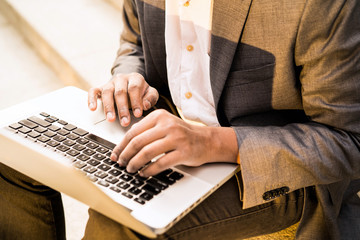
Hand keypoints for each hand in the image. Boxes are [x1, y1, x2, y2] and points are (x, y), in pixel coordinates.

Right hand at [88, 73, 158, 126]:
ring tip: (110, 119)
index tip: (138, 114)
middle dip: (122, 109)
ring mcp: (110, 83)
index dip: (136, 101)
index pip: (134, 88)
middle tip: (125, 122)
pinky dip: (91, 99)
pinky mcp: (101, 88)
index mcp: (135, 78)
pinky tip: (92, 108)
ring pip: (107, 92)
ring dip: (108, 107)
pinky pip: (93, 91)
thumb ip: (150, 98)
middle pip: (120, 92)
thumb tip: (145, 105)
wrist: (131, 84)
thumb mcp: (150, 93)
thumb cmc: (141, 92)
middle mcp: (121, 79)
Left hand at [110, 109, 238, 176]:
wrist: (207, 140)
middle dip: (125, 155)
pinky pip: (160, 164)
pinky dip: (148, 170)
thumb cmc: (183, 134)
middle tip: (121, 163)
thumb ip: (147, 130)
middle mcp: (168, 125)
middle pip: (138, 142)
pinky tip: (143, 173)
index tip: (115, 154)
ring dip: (135, 164)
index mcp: (160, 116)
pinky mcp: (183, 152)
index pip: (133, 131)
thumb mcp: (165, 125)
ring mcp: (176, 139)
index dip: (120, 145)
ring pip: (147, 153)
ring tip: (130, 169)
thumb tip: (124, 145)